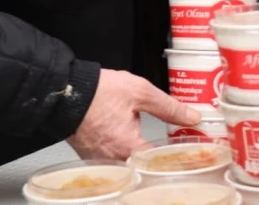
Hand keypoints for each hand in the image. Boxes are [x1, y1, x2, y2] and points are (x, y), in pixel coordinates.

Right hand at [68, 69, 201, 159]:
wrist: (66, 91)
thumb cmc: (98, 92)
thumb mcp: (140, 92)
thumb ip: (168, 107)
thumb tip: (192, 117)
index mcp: (129, 148)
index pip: (161, 164)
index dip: (176, 156)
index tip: (187, 150)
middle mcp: (114, 160)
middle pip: (144, 168)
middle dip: (158, 158)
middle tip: (171, 147)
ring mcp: (101, 161)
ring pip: (128, 165)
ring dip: (140, 156)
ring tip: (151, 143)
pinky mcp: (91, 156)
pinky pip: (113, 161)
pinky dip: (123, 153)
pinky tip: (128, 141)